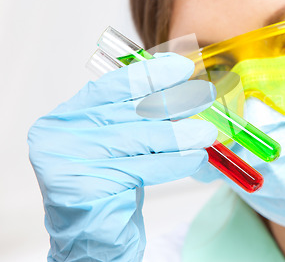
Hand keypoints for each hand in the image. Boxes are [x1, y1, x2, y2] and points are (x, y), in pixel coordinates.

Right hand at [28, 53, 216, 260]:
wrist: (93, 233)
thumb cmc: (110, 181)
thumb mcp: (120, 142)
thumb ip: (137, 115)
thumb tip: (183, 87)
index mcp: (66, 117)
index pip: (110, 88)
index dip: (149, 75)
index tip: (182, 67)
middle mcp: (61, 135)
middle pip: (127, 111)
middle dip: (172, 102)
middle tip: (204, 96)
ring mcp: (68, 162)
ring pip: (138, 139)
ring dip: (180, 134)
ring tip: (207, 133)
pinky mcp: (85, 189)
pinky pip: (142, 169)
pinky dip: (174, 162)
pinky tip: (196, 158)